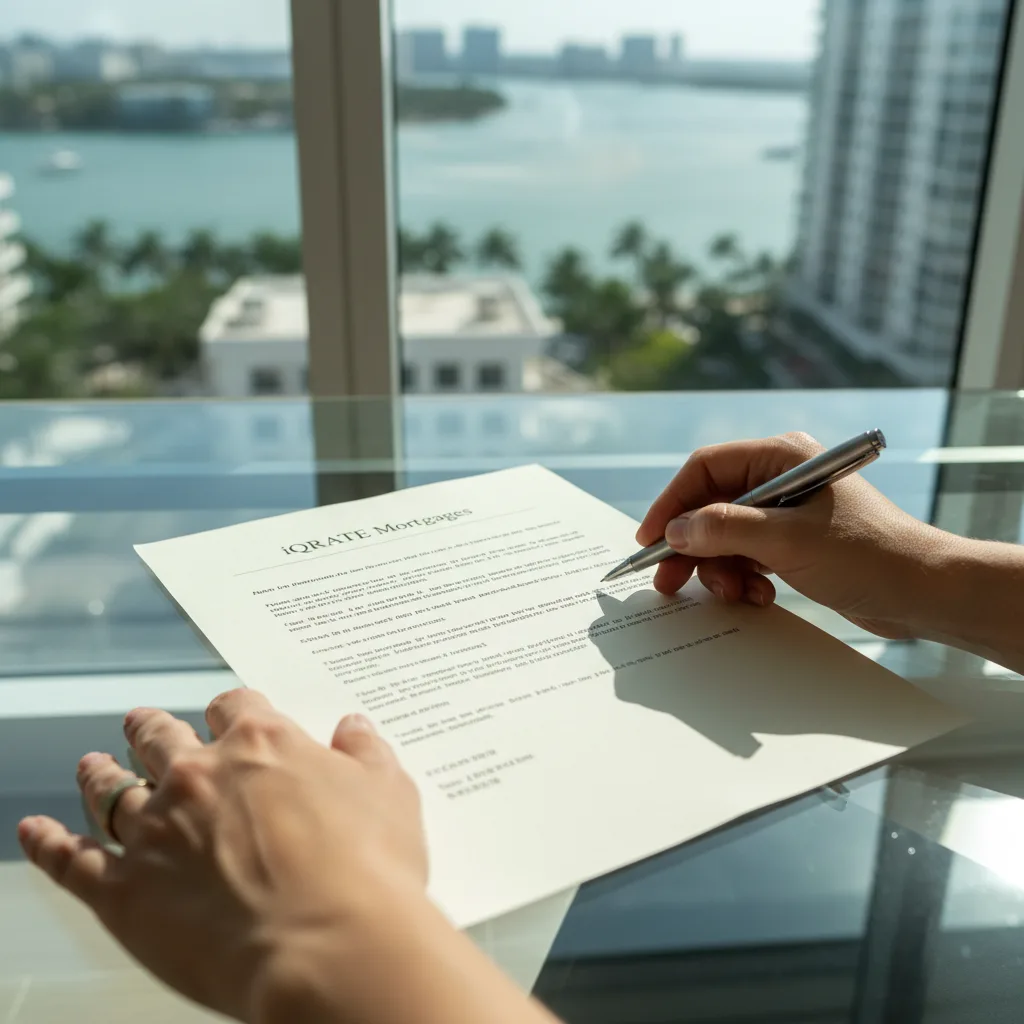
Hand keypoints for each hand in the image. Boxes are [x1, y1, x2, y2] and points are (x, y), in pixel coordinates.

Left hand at [17, 690, 427, 1022]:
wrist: (327, 947)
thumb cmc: (369, 872)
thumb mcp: (390, 794)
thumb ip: (366, 753)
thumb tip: (353, 727)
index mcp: (263, 743)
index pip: (235, 705)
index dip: (230, 708)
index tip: (228, 714)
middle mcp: (200, 774)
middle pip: (161, 737)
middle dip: (152, 728)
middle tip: (143, 723)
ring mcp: (156, 830)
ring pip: (112, 790)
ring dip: (99, 774)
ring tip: (91, 764)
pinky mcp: (124, 889)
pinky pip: (71, 860)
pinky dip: (48, 843)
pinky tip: (34, 829)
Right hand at [637, 432, 953, 639]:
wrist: (925, 592)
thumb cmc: (866, 555)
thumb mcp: (786, 540)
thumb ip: (724, 531)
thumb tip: (674, 531)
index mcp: (781, 458)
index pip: (706, 469)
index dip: (672, 503)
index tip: (650, 540)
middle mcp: (781, 479)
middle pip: (711, 506)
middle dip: (691, 546)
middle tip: (668, 581)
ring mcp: (788, 512)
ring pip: (726, 536)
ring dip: (720, 568)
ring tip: (732, 593)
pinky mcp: (795, 543)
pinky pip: (749, 556)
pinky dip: (744, 577)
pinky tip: (759, 595)